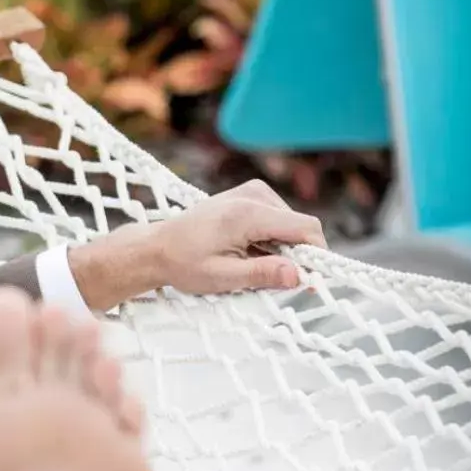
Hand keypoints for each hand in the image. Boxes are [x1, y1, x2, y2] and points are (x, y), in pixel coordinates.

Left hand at [151, 180, 326, 295]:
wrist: (156, 247)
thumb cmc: (182, 262)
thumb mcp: (222, 277)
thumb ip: (262, 275)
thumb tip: (298, 276)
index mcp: (248, 213)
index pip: (306, 228)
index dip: (315, 255)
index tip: (310, 279)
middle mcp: (253, 194)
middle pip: (299, 226)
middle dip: (294, 255)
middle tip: (269, 278)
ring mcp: (252, 191)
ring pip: (290, 224)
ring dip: (280, 248)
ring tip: (248, 263)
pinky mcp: (249, 195)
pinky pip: (277, 219)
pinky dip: (270, 238)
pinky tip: (246, 251)